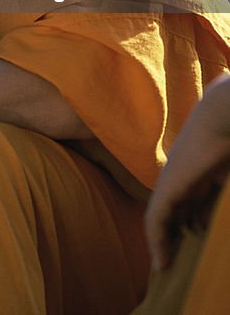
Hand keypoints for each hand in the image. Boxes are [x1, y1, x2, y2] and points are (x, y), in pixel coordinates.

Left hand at [146, 75, 229, 269]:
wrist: (223, 114)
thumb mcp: (225, 171)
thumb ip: (216, 186)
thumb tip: (201, 217)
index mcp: (200, 168)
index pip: (190, 199)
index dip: (191, 219)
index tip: (195, 235)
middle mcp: (183, 174)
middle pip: (174, 210)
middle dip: (175, 233)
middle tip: (175, 258)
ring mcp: (173, 180)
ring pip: (162, 217)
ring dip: (163, 242)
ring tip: (165, 264)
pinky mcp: (168, 187)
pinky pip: (156, 219)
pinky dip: (157, 240)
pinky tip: (161, 261)